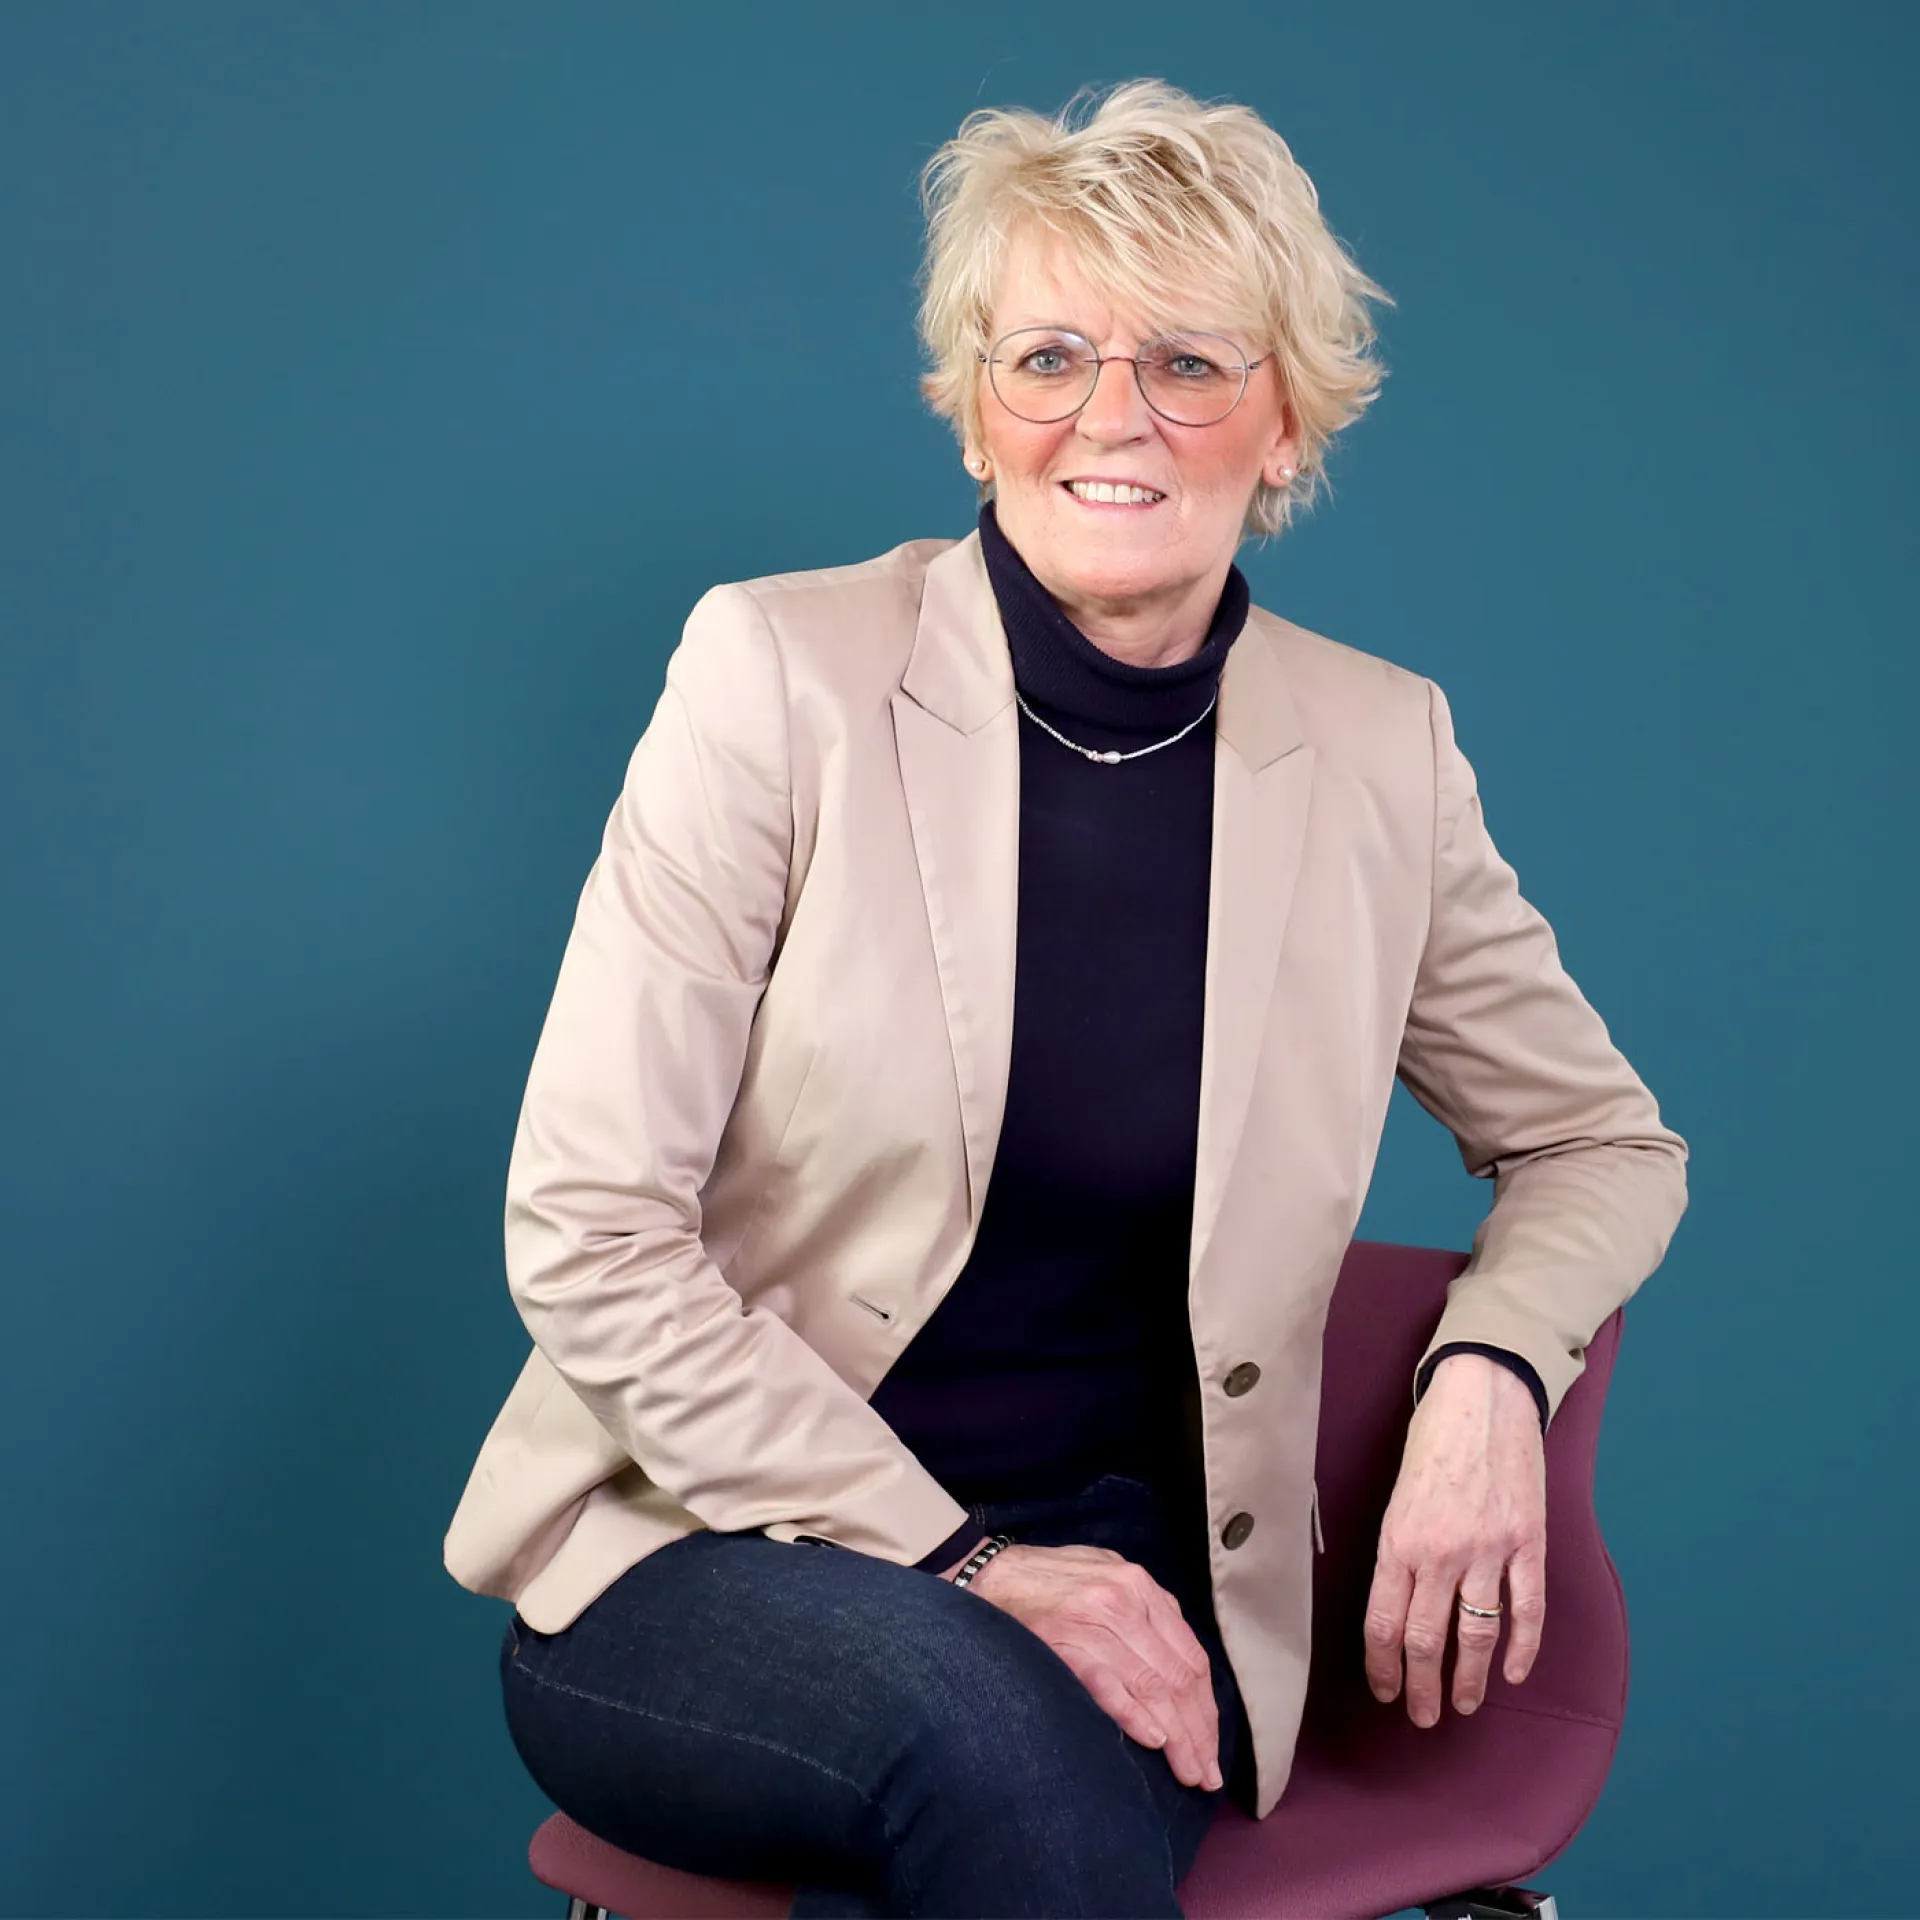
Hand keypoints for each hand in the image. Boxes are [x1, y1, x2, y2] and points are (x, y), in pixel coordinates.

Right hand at [944, 1541, 1222, 1791]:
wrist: (988, 1576)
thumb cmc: (1048, 1583)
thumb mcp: (1106, 1580)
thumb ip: (1144, 1614)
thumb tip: (1179, 1669)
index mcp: (1140, 1586)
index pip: (1190, 1656)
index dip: (1205, 1708)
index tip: (1210, 1747)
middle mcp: (1125, 1599)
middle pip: (1178, 1677)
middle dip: (1198, 1732)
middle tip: (1205, 1774)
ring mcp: (1095, 1620)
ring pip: (1153, 1686)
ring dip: (1177, 1737)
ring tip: (1189, 1772)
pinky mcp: (1065, 1641)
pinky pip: (1110, 1684)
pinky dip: (1135, 1715)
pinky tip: (1154, 1741)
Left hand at [1363, 1352, 1547, 1726]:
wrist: (1483, 1396)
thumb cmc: (1432, 1439)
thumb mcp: (1397, 1494)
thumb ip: (1398, 1548)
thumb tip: (1396, 1601)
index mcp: (1398, 1540)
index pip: (1383, 1622)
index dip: (1383, 1665)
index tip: (1385, 1690)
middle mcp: (1440, 1552)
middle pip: (1426, 1639)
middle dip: (1422, 1687)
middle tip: (1423, 1716)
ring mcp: (1488, 1549)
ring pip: (1475, 1634)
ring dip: (1468, 1679)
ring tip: (1462, 1705)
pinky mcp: (1527, 1542)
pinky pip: (1526, 1609)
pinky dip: (1521, 1649)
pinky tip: (1511, 1673)